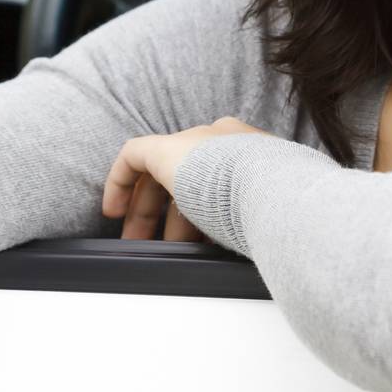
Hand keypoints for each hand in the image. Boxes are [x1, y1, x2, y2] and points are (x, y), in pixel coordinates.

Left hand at [102, 117, 270, 240]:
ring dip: (147, 213)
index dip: (198, 207)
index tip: (191, 237)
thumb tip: (250, 251)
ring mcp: (196, 142)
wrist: (271, 188)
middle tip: (158, 249)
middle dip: (169, 218)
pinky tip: (113, 210)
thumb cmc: (278, 209)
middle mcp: (223, 140)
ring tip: (140, 246)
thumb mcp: (267, 213)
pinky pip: (133, 155)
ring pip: (159, 174)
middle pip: (185, 176)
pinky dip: (120, 181)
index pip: (215, 177)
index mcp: (252, 152)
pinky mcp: (167, 149)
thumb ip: (251, 220)